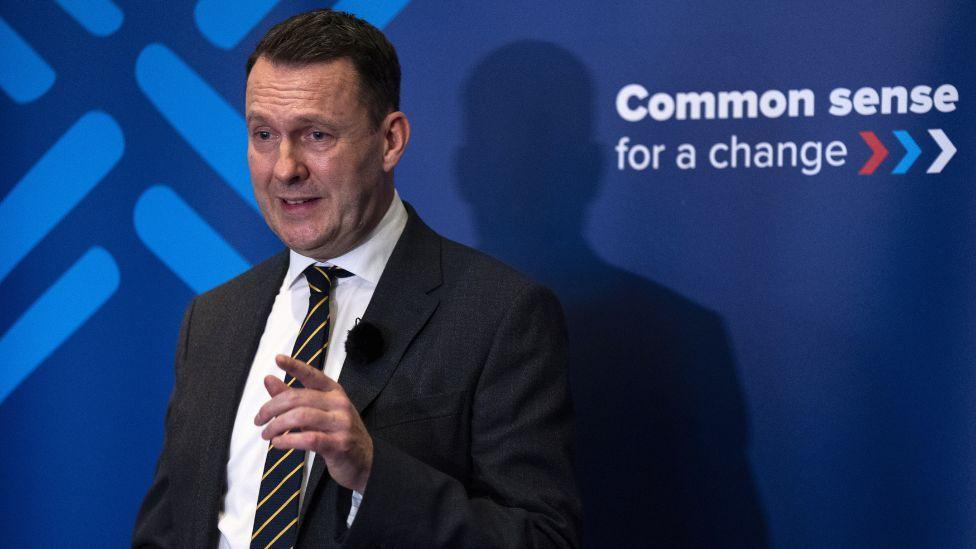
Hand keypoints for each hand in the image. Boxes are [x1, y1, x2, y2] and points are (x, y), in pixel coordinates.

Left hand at [254, 354, 372, 492]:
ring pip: (301, 416)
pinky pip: (308, 439)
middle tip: (259, 419)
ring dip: (277, 425)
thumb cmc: (338, 434)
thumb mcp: (318, 412)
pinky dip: (288, 440)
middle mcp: (339, 404)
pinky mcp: (339, 444)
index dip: (295, 366)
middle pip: (298, 398)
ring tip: (266, 433)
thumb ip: (292, 397)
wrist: (365, 461)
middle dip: (272, 408)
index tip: (278, 359)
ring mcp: (341, 423)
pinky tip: (278, 443)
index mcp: (334, 392)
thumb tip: (268, 379)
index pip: (313, 375)